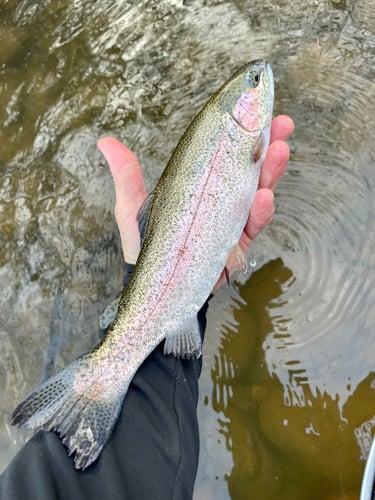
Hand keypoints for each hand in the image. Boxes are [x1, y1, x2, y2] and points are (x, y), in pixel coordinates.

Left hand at [97, 114, 293, 289]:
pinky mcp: (236, 246)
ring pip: (257, 193)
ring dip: (271, 173)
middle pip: (249, 169)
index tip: (255, 110)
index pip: (225, 154)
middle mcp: (220, 200)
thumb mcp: (132, 207)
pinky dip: (260, 212)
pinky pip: (251, 227)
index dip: (242, 132)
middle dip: (268, 146)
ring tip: (279, 152)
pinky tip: (263, 197)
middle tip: (282, 125)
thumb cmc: (146, 246)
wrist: (155, 288)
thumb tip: (105, 141)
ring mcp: (230, 222)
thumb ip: (127, 177)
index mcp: (200, 186)